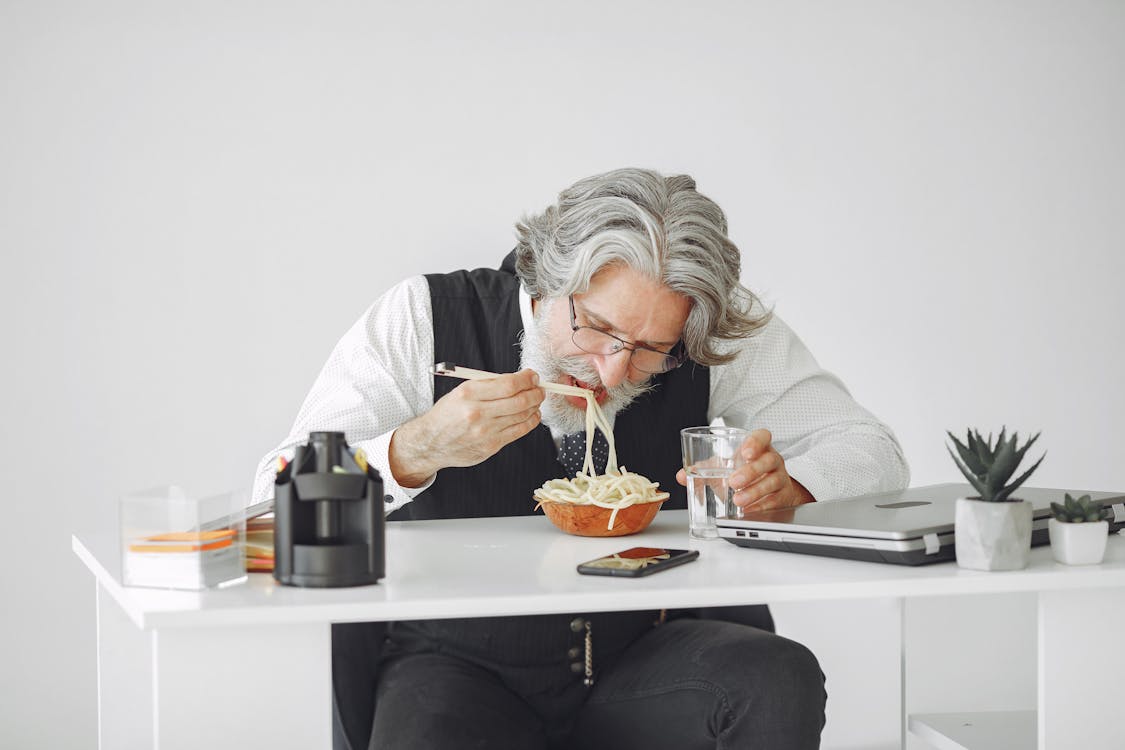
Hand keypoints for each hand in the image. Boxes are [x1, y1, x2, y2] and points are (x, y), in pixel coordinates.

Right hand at [389, 369, 543, 486]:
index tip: (532, 376)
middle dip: (535, 392)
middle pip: (519, 401)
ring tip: (536, 401)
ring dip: (535, 406)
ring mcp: (485, 432)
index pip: (508, 384)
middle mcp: (477, 413)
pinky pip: (518, 432)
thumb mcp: (461, 392)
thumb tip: (517, 380)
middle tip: (540, 388)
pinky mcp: (491, 446)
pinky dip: (530, 422)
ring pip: (522, 416)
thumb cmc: (446, 415)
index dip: (526, 379)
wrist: (431, 442)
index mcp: (468, 394)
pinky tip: (532, 416)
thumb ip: (488, 385)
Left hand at [676, 428, 813, 510]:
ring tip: (738, 500)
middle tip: (733, 482)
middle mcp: (772, 460)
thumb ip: (703, 468)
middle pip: (768, 460)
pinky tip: (750, 510)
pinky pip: (776, 500)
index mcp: (758, 447)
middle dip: (751, 471)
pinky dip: (763, 506)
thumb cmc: (744, 472)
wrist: (769, 489)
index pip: (763, 436)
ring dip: (755, 491)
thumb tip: (681, 475)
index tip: (744, 452)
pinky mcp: (783, 495)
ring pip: (773, 481)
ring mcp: (780, 477)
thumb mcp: (724, 466)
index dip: (755, 442)